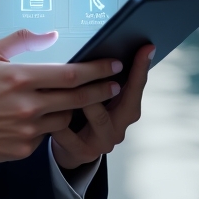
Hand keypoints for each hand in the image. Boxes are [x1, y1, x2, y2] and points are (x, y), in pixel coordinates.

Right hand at [0, 30, 124, 163]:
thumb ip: (22, 41)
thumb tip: (52, 35)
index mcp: (20, 78)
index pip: (70, 74)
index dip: (96, 69)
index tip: (113, 64)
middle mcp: (27, 105)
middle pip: (77, 98)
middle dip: (101, 90)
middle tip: (116, 84)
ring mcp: (27, 130)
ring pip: (65, 118)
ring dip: (75, 109)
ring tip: (79, 100)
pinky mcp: (23, 148)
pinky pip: (47, 135)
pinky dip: (49, 124)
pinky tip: (43, 117)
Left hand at [49, 44, 154, 170]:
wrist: (69, 150)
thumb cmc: (83, 116)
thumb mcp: (98, 99)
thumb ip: (102, 81)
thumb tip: (103, 51)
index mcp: (125, 111)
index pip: (136, 87)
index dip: (142, 67)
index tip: (147, 47)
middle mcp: (119, 128)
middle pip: (127, 104)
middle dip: (120, 81)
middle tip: (114, 64)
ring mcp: (102, 142)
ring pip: (100, 117)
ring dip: (90, 100)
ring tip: (77, 85)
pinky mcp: (82, 151)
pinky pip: (69, 133)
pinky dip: (61, 119)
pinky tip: (50, 108)